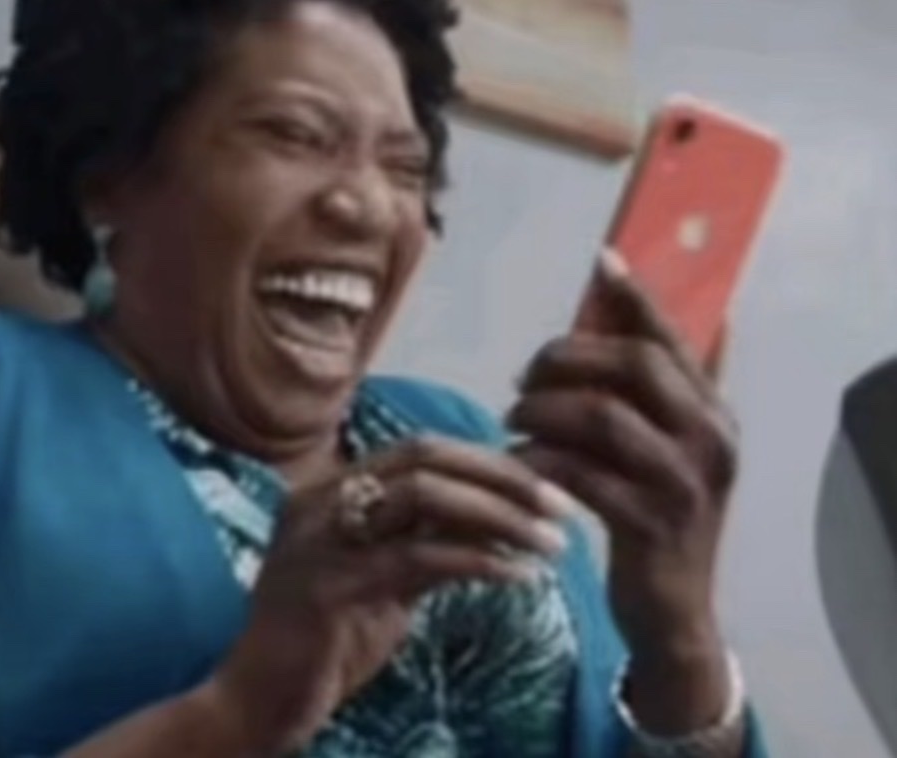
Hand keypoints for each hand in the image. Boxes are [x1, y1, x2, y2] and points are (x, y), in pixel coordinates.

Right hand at [208, 435, 573, 754]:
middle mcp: (321, 499)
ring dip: (500, 516)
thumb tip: (499, 517)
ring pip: (424, 496)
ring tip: (552, 544)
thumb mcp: (383, 580)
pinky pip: (419, 556)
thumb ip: (425, 541)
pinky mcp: (331, 583)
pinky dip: (479, 560)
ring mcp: (321, 536)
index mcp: (330, 489)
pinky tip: (520, 577)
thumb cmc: (325, 640)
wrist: (260, 699)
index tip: (546, 487)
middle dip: (502, 477)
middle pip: (425, 457)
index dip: (488, 460)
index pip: (421, 448)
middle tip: (560, 508)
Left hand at [508, 249, 738, 727]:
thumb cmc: (654, 512)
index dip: (636, 298)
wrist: (672, 607)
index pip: (672, 338)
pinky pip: (580, 473)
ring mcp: (683, 483)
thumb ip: (640, 389)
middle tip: (522, 379)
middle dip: (565, 359)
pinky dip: (539, 459)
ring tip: (512, 418)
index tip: (600, 262)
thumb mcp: (658, 448)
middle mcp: (710, 438)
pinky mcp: (649, 524)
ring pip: (602, 417)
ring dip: (542, 409)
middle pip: (632, 366)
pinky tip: (517, 459)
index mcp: (713, 411)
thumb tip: (609, 304)